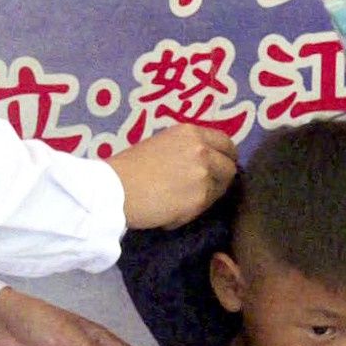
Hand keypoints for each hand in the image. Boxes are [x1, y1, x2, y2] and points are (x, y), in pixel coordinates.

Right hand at [106, 124, 237, 229]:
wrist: (116, 189)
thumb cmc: (129, 166)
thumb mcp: (161, 144)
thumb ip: (187, 149)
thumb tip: (201, 161)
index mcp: (192, 133)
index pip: (226, 143)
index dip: (226, 156)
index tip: (220, 166)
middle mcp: (203, 150)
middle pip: (229, 168)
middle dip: (220, 179)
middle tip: (204, 188)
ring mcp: (204, 175)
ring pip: (220, 190)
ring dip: (206, 197)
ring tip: (182, 201)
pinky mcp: (200, 199)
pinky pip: (203, 208)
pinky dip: (190, 212)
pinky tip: (170, 211)